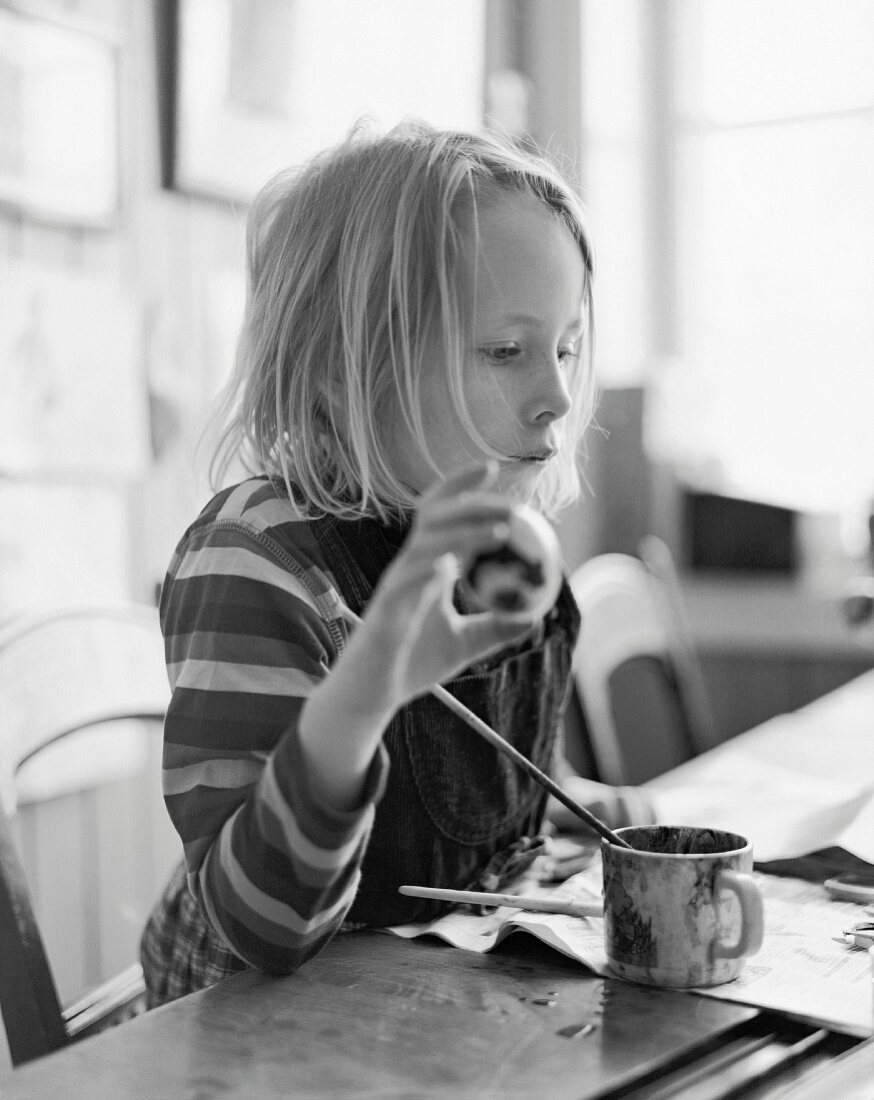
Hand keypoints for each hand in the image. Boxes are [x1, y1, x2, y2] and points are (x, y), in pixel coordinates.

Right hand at [341, 464, 537, 713]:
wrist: (370, 696)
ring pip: (425, 545)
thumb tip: (537, 617)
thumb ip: (496, 628)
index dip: (463, 487)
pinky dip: (429, 568)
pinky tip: (452, 564)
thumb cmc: (412, 665)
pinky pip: (406, 583)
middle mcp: (409, 568)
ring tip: (500, 532)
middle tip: (511, 505)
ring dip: (462, 534)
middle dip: (471, 502)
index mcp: (426, 567)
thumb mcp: (466, 645)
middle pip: (435, 518)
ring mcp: (396, 587)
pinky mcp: (385, 611)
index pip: (441, 514)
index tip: (494, 468)